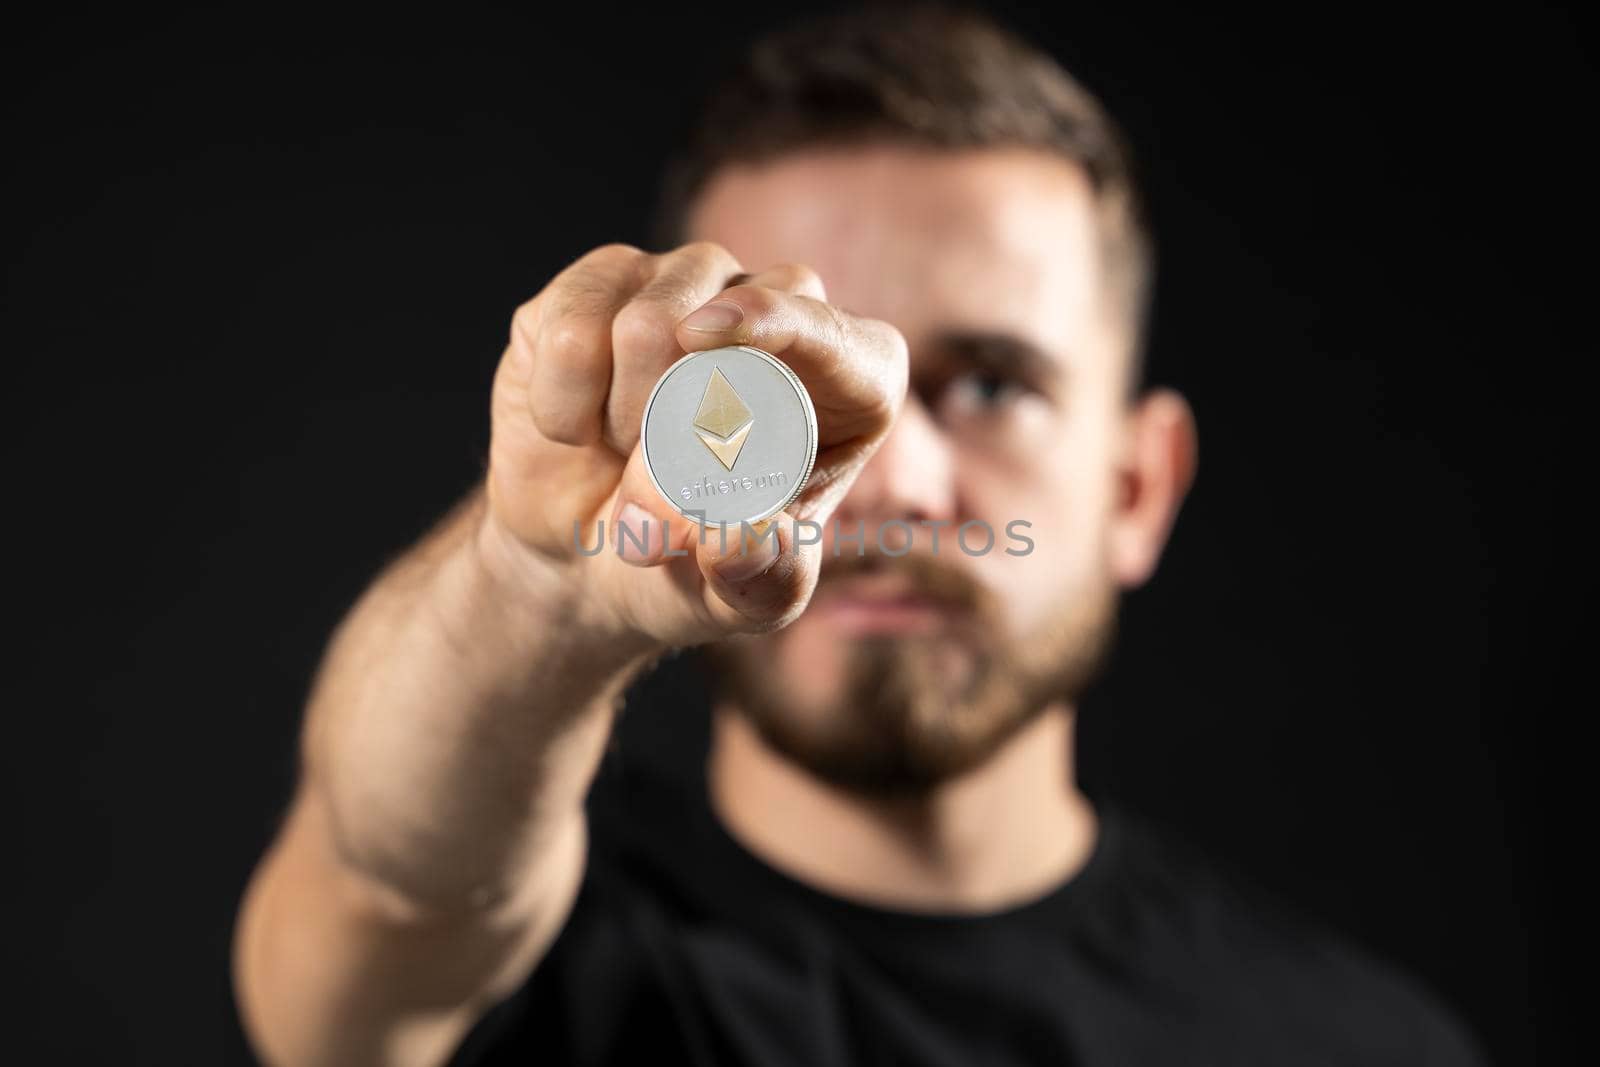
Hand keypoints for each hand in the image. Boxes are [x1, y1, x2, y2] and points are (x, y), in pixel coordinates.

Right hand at [480, 241, 906, 648]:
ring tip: (625, 458)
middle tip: (660, 510)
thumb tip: (739, 534)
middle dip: (678, 431)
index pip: (834, 336)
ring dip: (622, 422)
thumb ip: (762, 577)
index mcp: (849, 379)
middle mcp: (778, 308)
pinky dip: (563, 404)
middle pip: (728, 325)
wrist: (592, 553)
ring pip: (642, 326)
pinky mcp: (602, 281)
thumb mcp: (746, 598)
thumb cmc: (699, 565)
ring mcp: (689, 284)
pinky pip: (570, 328)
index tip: (704, 338)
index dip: (778, 326)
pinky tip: (577, 430)